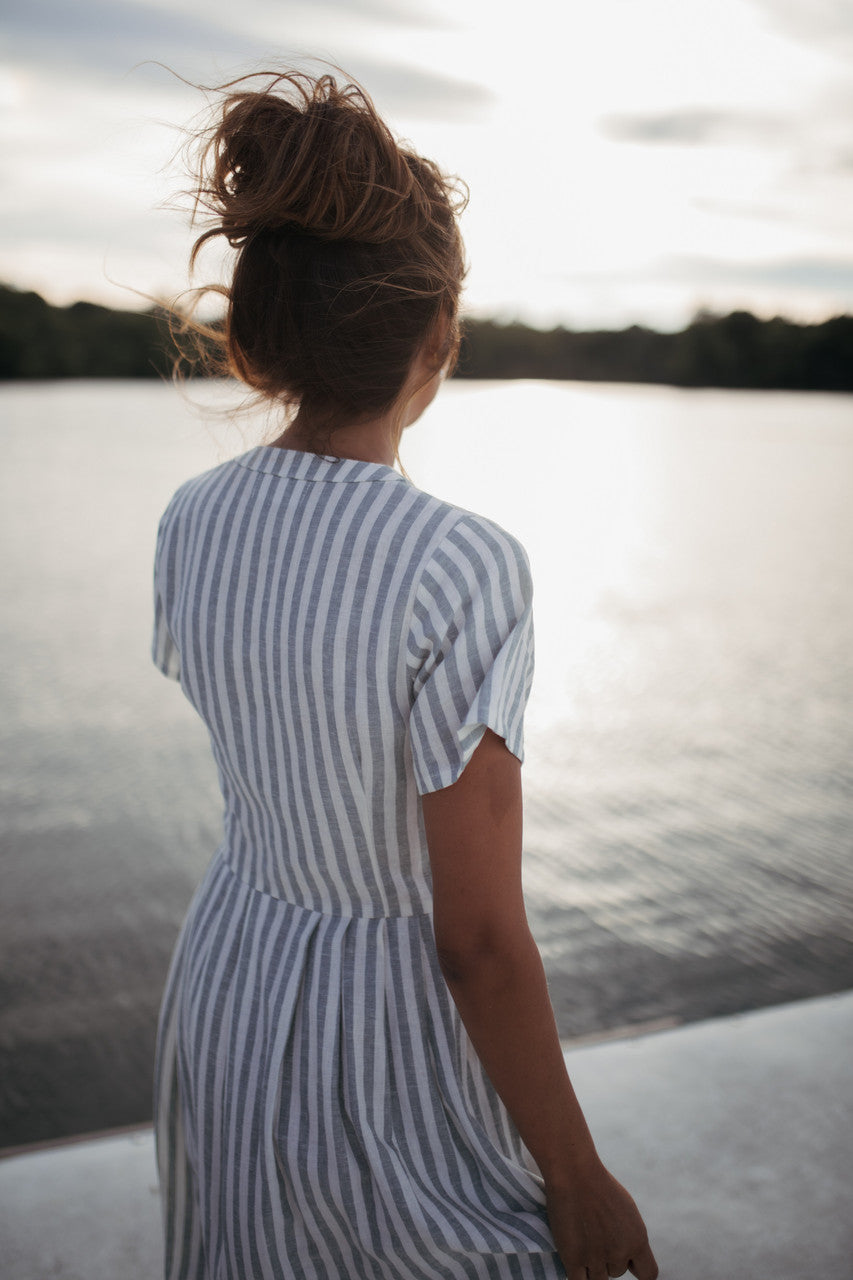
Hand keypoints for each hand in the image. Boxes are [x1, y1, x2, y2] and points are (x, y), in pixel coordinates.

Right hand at [545, 1157, 657, 1279]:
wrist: (574, 1174)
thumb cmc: (599, 1186)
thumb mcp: (627, 1210)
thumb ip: (630, 1235)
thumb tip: (630, 1255)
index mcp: (637, 1239)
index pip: (648, 1274)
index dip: (637, 1269)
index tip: (629, 1263)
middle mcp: (620, 1252)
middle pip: (617, 1272)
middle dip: (608, 1259)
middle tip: (594, 1235)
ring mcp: (596, 1258)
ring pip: (598, 1279)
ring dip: (591, 1266)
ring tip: (583, 1241)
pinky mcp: (574, 1259)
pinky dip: (578, 1275)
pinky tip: (575, 1262)